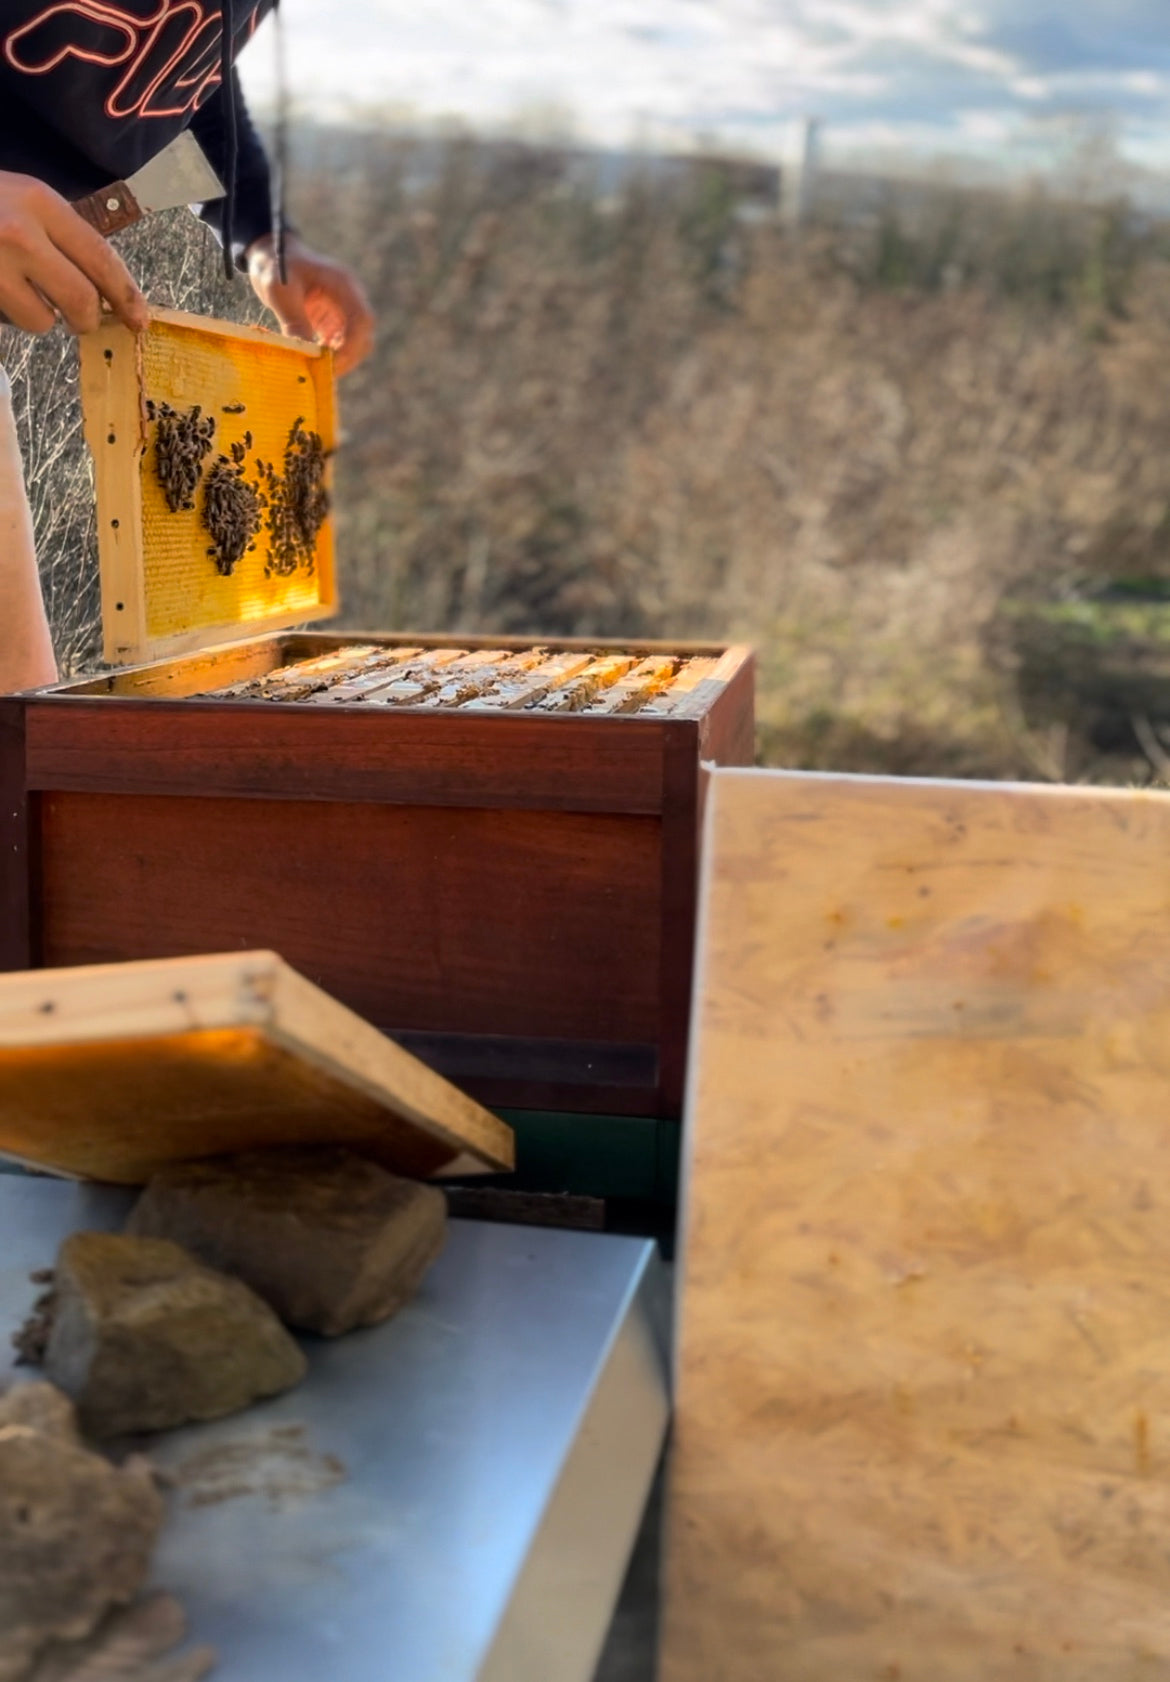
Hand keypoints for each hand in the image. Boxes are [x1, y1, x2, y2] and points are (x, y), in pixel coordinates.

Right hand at [0, 171, 147, 333]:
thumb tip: (105, 290)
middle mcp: (20, 232)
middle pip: (80, 299)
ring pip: (42, 320)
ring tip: (19, 293)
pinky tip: (0, 291)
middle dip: (86, 320)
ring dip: (39, 319)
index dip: (126, 295)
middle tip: (81, 322)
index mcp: (41, 202)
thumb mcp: (21, 199)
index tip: (140, 320)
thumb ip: (61, 236)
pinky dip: (11, 315)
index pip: (101, 257)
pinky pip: (10, 321)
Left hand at [246, 233, 374, 375]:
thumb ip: (294, 321)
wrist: (271, 254)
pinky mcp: (334, 319)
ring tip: (315, 370)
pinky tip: (312, 361)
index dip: (351, 346)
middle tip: (322, 374)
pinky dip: (330, 356)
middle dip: (346, 358)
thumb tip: (305, 355)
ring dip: (339, 360)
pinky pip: (340, 344)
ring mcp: (344, 309)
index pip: (361, 320)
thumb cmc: (276, 267)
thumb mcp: (280, 292)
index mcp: (343, 284)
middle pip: (363, 336)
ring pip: (355, 344)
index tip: (331, 364)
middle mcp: (350, 297)